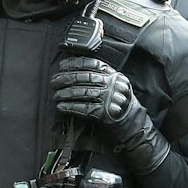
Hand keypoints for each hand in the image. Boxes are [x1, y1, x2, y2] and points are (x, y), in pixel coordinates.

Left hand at [52, 56, 170, 172]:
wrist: (133, 124)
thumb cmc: (119, 103)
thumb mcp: (115, 85)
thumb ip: (100, 76)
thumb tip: (72, 71)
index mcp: (115, 75)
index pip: (92, 64)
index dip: (75, 63)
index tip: (62, 66)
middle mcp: (114, 85)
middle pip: (85, 78)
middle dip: (66, 79)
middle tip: (54, 82)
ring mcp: (111, 99)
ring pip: (83, 93)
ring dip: (66, 94)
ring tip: (56, 96)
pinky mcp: (106, 113)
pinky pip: (85, 109)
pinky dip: (71, 107)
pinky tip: (62, 106)